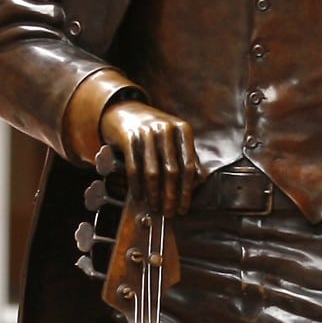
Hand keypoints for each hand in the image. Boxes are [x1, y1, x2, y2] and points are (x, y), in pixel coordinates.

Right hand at [98, 99, 196, 214]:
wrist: (125, 110)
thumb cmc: (153, 129)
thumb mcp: (174, 136)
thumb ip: (186, 155)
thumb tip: (197, 182)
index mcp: (182, 129)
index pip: (188, 165)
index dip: (187, 190)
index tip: (184, 206)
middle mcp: (166, 129)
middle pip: (172, 171)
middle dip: (171, 196)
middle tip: (169, 212)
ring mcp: (146, 132)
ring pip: (153, 171)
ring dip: (154, 193)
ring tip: (155, 206)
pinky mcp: (129, 137)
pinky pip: (134, 167)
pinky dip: (136, 185)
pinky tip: (139, 196)